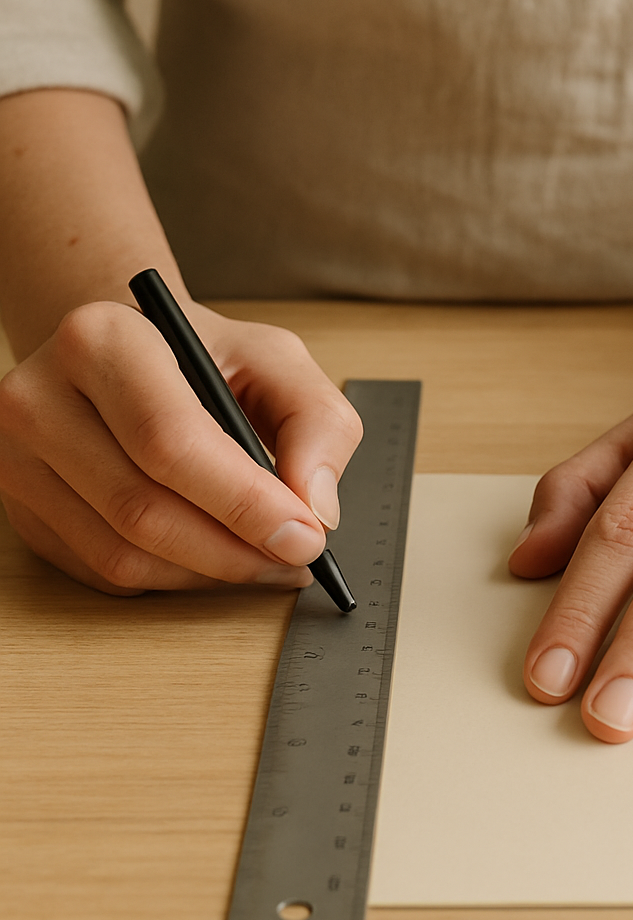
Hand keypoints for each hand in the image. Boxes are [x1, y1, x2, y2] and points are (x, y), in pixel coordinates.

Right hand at [0, 300, 360, 593]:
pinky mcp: (24, 510)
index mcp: (105, 340)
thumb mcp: (276, 361)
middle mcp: (40, 399)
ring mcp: (19, 460)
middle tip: (298, 556)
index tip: (307, 535)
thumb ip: (317, 422)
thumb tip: (315, 507)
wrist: (129, 358)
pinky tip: (217, 556)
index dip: (244, 502)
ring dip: (210, 574)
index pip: (170, 442)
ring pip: (123, 555)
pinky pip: (105, 573)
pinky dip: (175, 579)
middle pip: (142, 510)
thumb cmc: (204, 358)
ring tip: (268, 559)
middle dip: (236, 551)